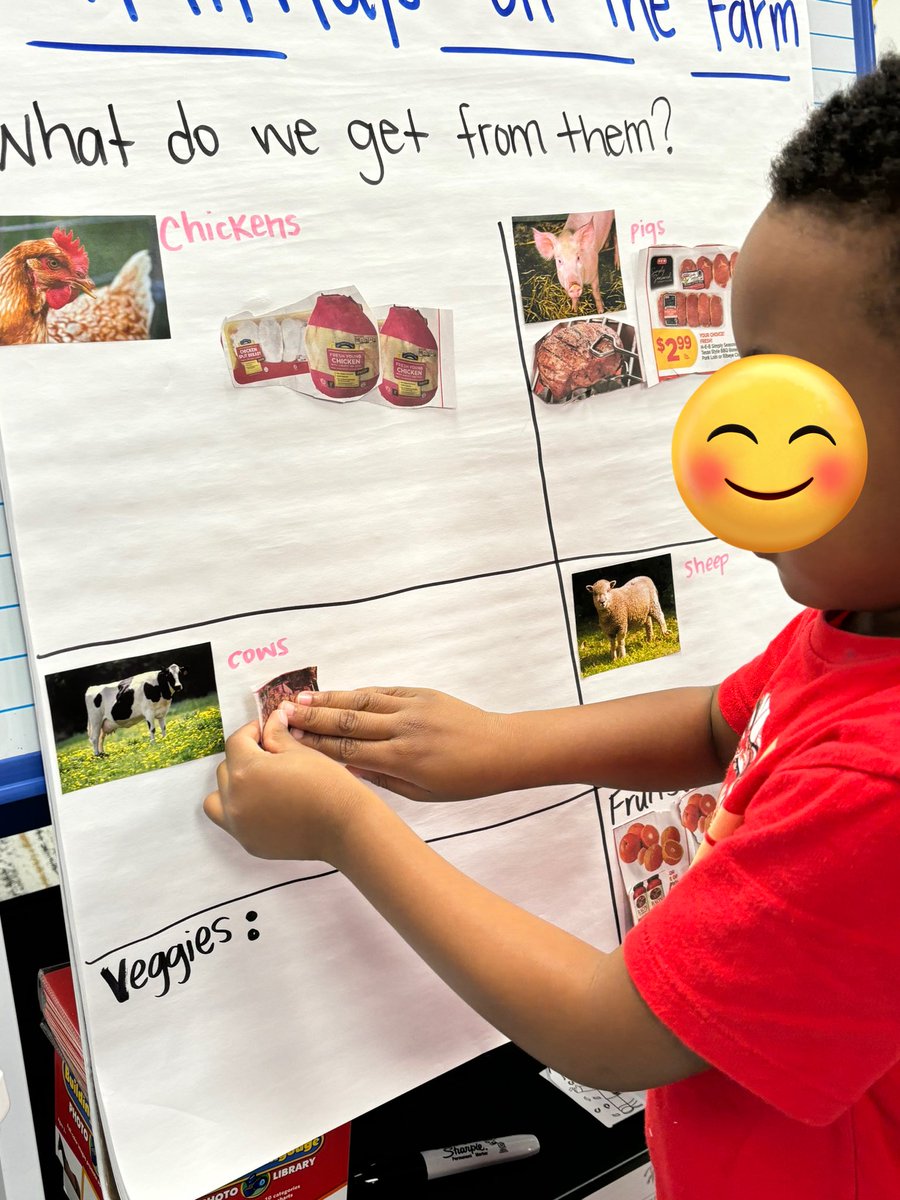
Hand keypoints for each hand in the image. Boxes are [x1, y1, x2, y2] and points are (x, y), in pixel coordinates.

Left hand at [203, 708, 375, 862]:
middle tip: (270, 754)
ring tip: (260, 783)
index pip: (236, 742)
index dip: (253, 731)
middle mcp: (234, 800)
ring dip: (232, 787)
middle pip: (226, 769)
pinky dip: (242, 810)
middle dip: (244, 757)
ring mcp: (240, 826)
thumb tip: (271, 720)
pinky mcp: (250, 843)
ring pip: (218, 799)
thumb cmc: (327, 787)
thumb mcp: (301, 751)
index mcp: (245, 771)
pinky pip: (233, 822)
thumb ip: (277, 735)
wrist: (346, 827)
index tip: (268, 730)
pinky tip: (269, 805)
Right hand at [282, 687, 511, 800]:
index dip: (315, 747)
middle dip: (312, 719)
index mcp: (403, 761)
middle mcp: (404, 730)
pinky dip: (357, 692)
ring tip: (299, 699)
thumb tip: (345, 768)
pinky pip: (382, 692)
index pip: (348, 752)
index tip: (289, 742)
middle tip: (281, 714)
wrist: (502, 749)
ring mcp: (412, 709)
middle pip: (348, 723)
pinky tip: (337, 693)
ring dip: (328, 700)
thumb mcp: (420, 793)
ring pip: (361, 702)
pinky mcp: (422, 694)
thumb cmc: (464, 780)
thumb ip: (381, 779)